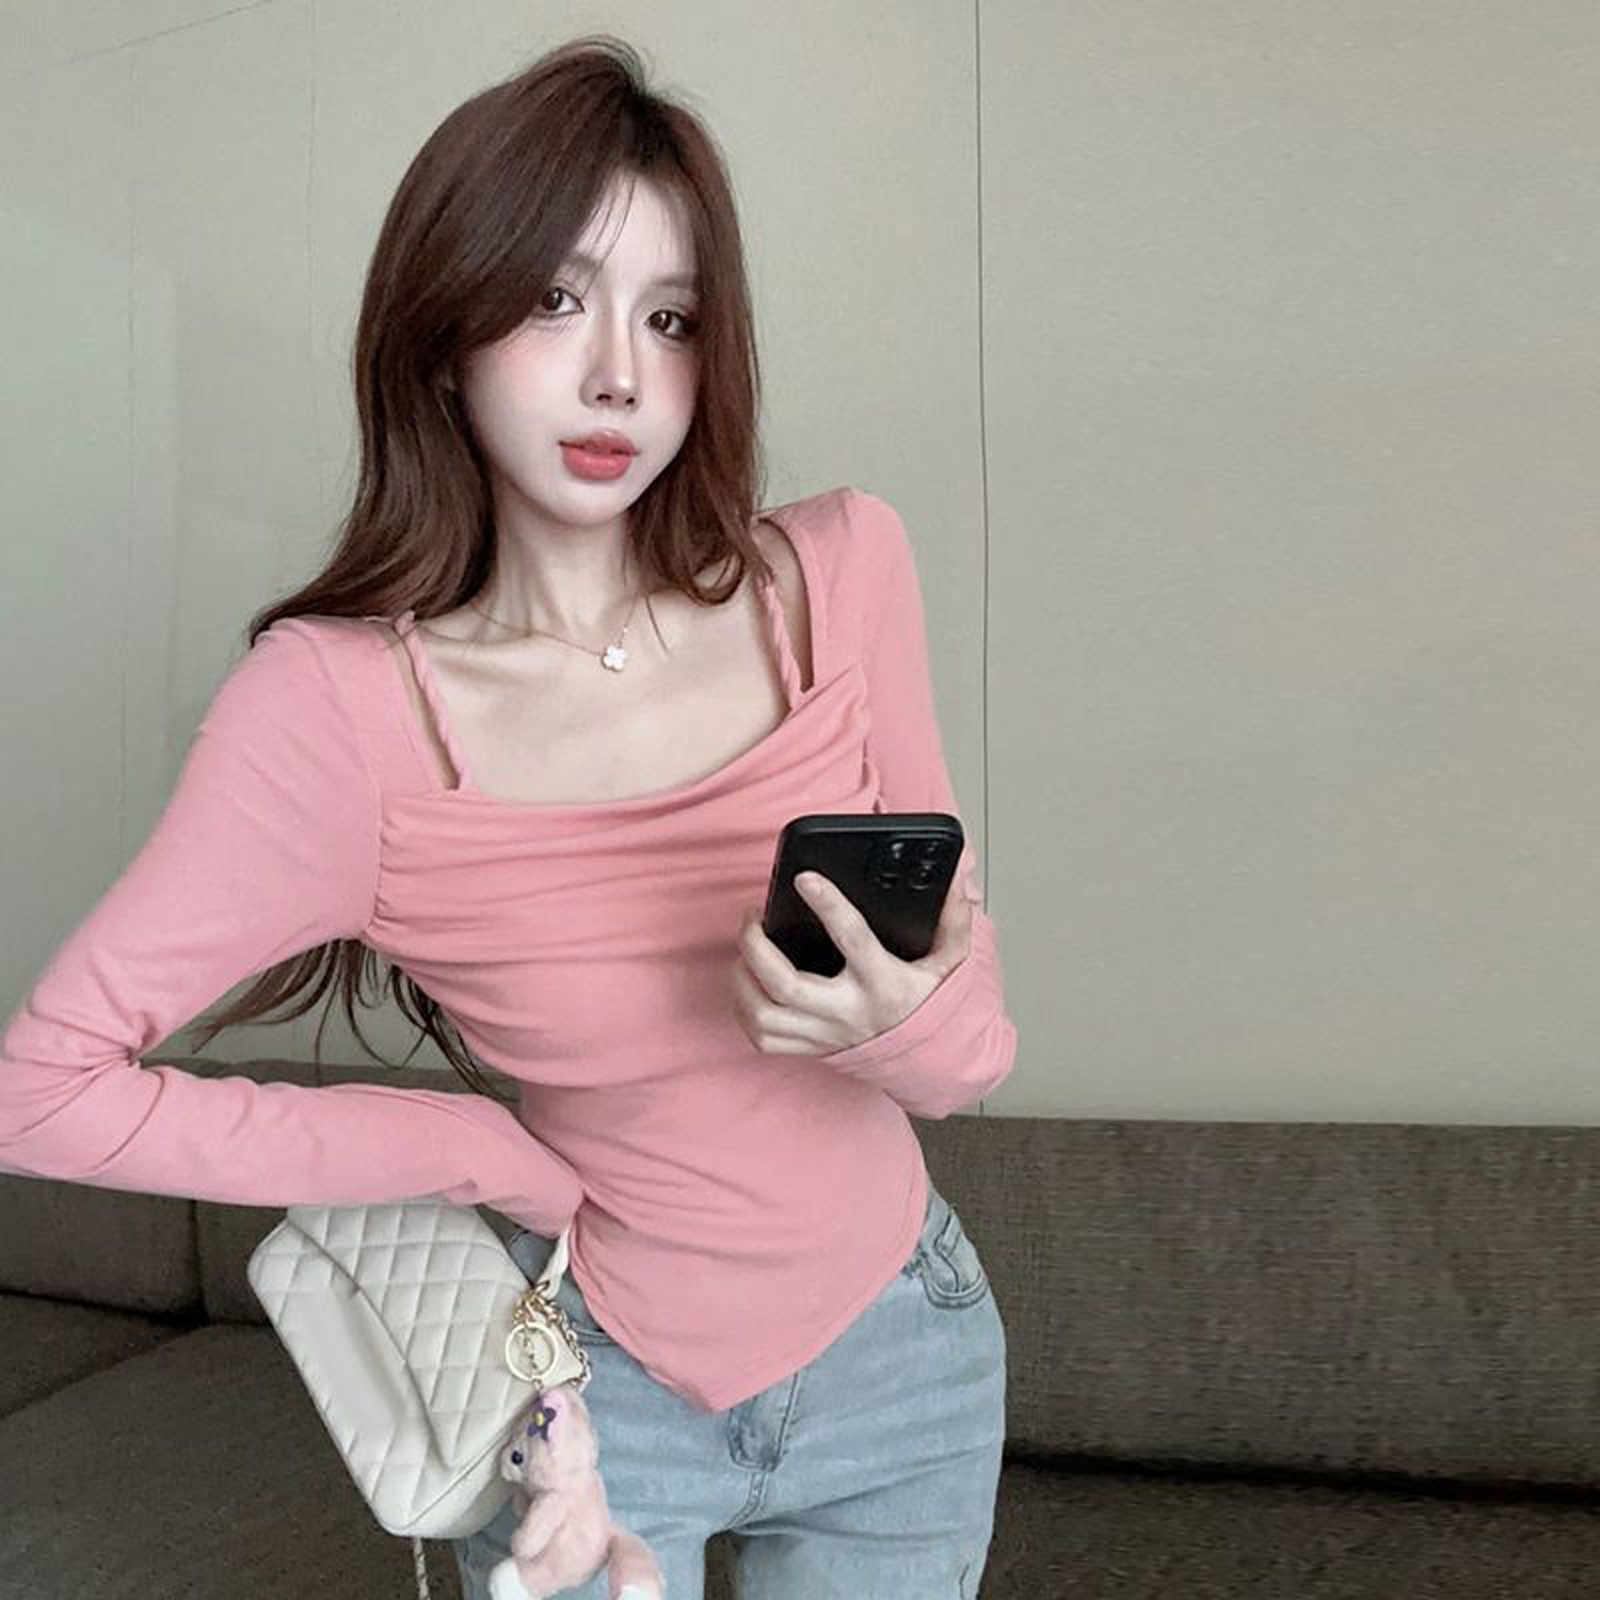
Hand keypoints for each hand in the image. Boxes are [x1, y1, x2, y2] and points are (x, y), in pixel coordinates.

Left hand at [730, 865, 981, 1055]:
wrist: (928, 1062)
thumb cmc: (930, 1005)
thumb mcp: (951, 961)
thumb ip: (953, 918)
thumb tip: (956, 877)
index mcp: (883, 982)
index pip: (852, 939)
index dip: (828, 905)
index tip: (806, 878)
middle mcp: (848, 1011)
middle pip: (785, 985)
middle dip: (756, 945)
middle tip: (754, 916)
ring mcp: (825, 1034)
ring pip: (764, 1014)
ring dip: (742, 977)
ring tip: (746, 947)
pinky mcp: (811, 1049)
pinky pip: (762, 1038)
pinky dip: (744, 1009)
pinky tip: (747, 983)